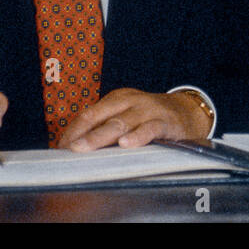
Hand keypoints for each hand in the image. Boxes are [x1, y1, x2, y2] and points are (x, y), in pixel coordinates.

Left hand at [58, 88, 212, 150]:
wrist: (187, 111)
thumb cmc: (149, 117)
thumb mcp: (126, 116)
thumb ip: (105, 127)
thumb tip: (76, 148)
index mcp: (117, 99)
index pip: (89, 114)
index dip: (73, 131)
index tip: (60, 149)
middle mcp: (130, 101)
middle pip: (100, 117)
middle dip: (82, 134)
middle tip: (68, 149)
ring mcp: (148, 110)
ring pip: (121, 123)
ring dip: (100, 137)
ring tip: (84, 148)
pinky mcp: (165, 122)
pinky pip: (149, 129)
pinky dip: (137, 136)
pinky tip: (126, 144)